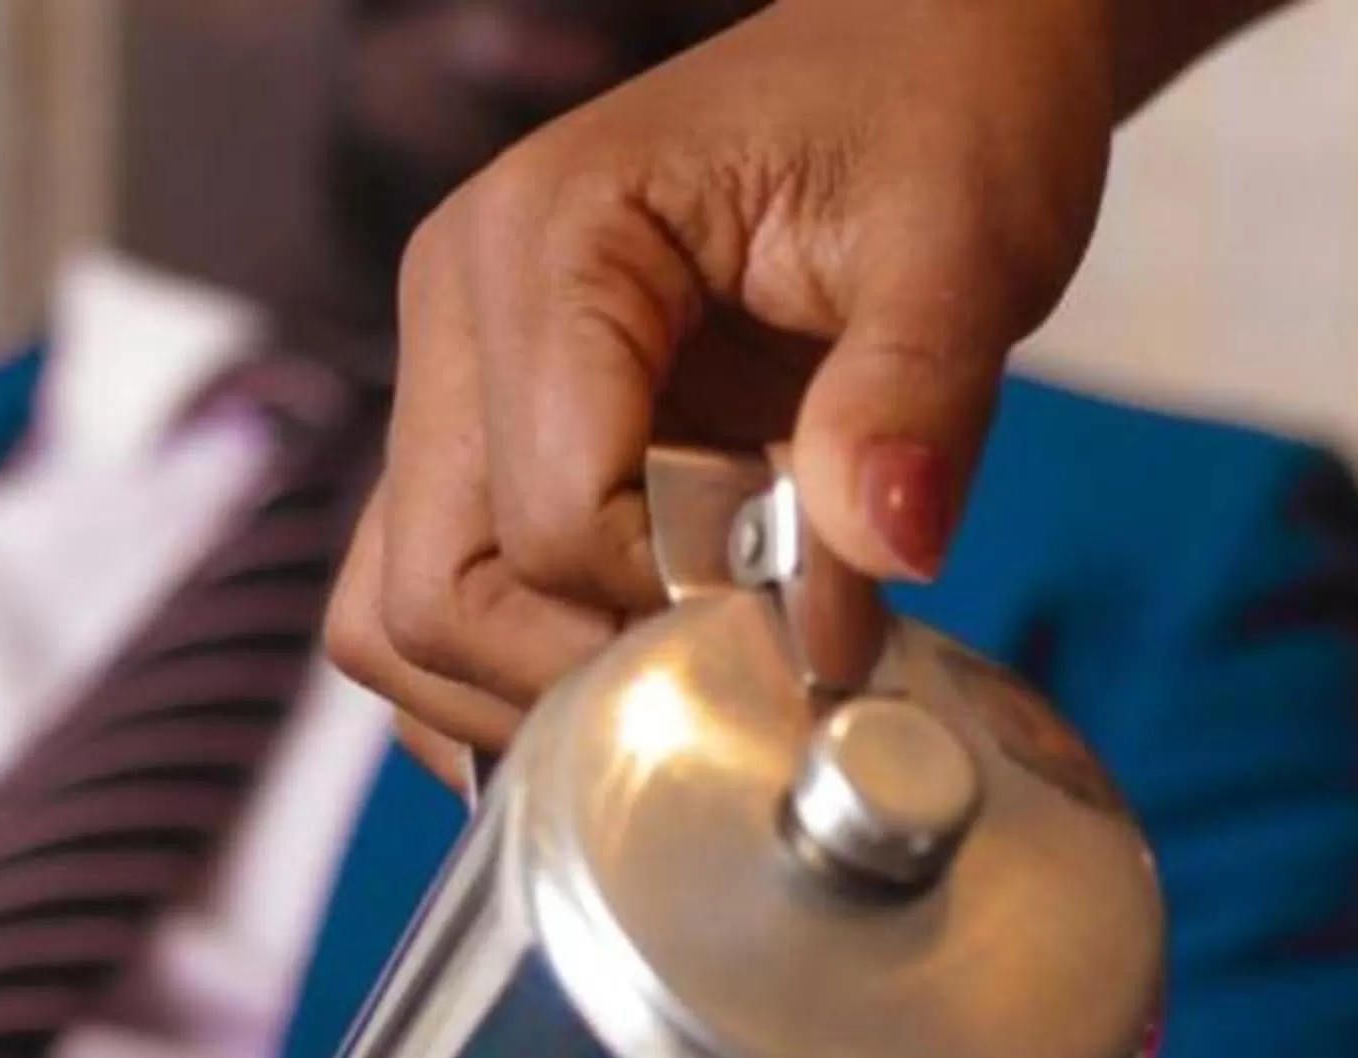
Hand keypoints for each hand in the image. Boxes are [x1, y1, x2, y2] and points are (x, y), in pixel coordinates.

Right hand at [327, 0, 1136, 765]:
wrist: (916, 62)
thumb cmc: (932, 118)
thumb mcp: (964, 242)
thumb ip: (913, 402)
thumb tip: (875, 557)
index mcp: (553, 235)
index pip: (554, 517)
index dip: (677, 606)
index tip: (804, 609)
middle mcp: (455, 310)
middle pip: (435, 592)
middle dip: (582, 672)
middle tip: (733, 674)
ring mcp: (444, 383)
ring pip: (394, 619)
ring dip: (522, 694)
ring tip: (679, 679)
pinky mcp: (466, 443)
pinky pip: (419, 607)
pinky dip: (499, 680)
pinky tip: (625, 676)